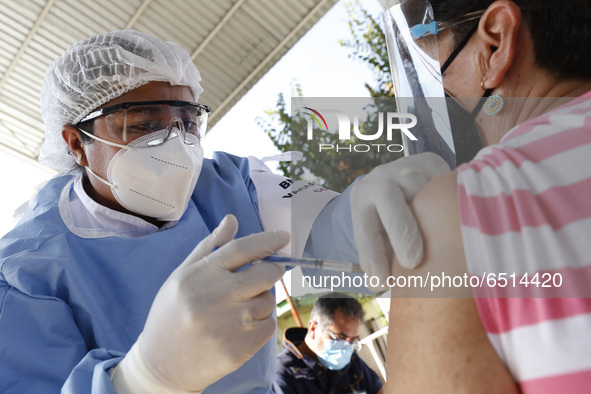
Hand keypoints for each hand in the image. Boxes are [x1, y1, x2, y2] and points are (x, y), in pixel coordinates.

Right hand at [112, 214, 287, 392]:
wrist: (161, 364)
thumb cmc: (172, 314)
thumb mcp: (182, 276)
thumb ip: (209, 247)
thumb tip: (232, 219)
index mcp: (200, 275)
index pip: (242, 249)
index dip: (267, 240)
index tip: (283, 236)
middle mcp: (216, 297)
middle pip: (265, 273)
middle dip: (273, 269)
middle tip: (268, 272)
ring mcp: (230, 324)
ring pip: (268, 300)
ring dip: (261, 300)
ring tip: (238, 309)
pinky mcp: (240, 348)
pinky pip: (268, 325)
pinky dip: (261, 324)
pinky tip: (240, 328)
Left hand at [350, 153, 450, 289]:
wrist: (393, 182)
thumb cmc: (383, 221)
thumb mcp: (374, 237)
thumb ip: (377, 259)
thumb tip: (380, 283)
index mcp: (362, 198)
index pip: (366, 228)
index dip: (374, 255)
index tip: (384, 281)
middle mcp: (381, 178)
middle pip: (390, 200)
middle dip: (402, 232)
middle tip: (413, 261)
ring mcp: (407, 167)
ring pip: (423, 191)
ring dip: (436, 218)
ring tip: (445, 244)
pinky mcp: (432, 162)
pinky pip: (446, 182)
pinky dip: (454, 202)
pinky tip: (462, 222)